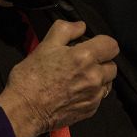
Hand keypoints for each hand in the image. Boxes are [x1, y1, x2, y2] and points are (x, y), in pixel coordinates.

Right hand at [0, 20, 118, 136]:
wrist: (24, 110)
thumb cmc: (31, 78)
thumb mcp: (45, 45)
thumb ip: (66, 30)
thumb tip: (80, 26)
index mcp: (85, 57)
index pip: (111, 45)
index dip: (100, 42)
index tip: (89, 45)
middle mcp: (94, 77)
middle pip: (112, 64)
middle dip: (100, 61)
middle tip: (80, 62)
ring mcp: (94, 96)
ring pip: (108, 82)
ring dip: (98, 78)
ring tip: (77, 78)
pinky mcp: (91, 110)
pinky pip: (99, 97)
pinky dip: (91, 93)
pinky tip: (73, 91)